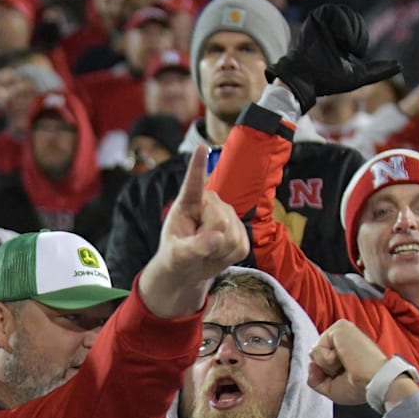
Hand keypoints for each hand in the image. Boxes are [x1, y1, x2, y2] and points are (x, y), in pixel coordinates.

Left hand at [138, 146, 248, 317]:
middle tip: (198, 247)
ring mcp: (229, 214)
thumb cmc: (177, 255)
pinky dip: (228, 256)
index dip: (198, 166)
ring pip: (232, 236)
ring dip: (218, 251)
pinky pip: (241, 246)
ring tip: (207, 250)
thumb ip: (193, 247)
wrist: (189, 269)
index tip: (201, 148)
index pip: (193, 183)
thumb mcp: (177, 255)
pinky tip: (218, 253)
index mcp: (188, 202)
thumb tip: (216, 237)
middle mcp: (211, 202)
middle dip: (209, 241)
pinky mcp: (242, 231)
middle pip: (220, 221)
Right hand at [266, 4, 400, 112]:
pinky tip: (335, 37)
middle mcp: (331, 29)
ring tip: (340, 44)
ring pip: (347, 13)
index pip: (359, 27)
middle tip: (348, 49)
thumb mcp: (357, 76)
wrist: (307, 79)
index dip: (361, 39)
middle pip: (355, 19)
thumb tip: (400, 66)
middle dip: (358, 35)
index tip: (353, 53)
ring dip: (350, 31)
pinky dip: (341, 24)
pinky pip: (334, 11)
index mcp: (341, 39)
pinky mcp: (315, 19)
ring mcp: (323, 23)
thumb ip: (378, 71)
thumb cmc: (327, 81)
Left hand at [307, 319, 400, 404]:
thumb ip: (315, 379)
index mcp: (344, 350)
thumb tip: (310, 364)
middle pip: (314, 356)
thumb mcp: (330, 388)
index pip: (319, 361)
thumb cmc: (360, 387)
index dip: (325, 374)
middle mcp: (342, 338)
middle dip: (325, 370)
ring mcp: (341, 331)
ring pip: (314, 352)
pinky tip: (345, 358)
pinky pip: (317, 349)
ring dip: (327, 366)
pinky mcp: (340, 327)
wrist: (374, 382)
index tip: (346, 376)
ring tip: (347, 364)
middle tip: (346, 371)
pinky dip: (328, 360)